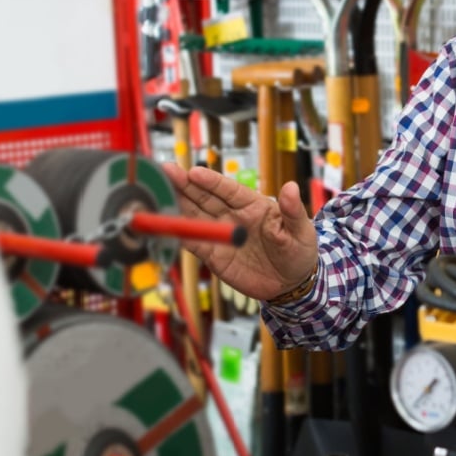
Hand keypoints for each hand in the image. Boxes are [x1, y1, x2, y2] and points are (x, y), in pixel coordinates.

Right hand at [163, 164, 317, 300]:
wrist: (292, 284)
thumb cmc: (299, 251)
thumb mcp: (300, 231)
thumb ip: (292, 211)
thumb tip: (290, 187)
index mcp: (253, 204)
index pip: (228, 189)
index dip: (210, 181)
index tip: (193, 172)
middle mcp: (233, 215)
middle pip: (204, 197)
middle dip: (184, 185)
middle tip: (164, 171)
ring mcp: (221, 233)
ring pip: (194, 216)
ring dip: (175, 204)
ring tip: (155, 192)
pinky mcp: (213, 255)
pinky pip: (192, 242)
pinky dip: (177, 234)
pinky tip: (161, 224)